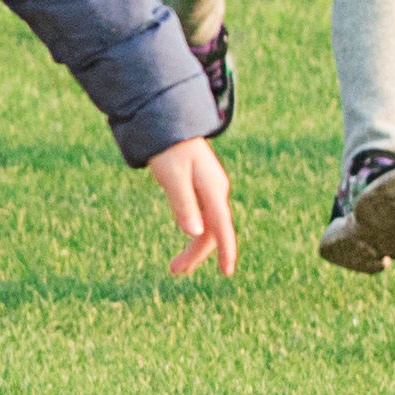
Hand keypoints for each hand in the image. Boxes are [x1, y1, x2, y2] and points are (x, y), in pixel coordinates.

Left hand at [146, 134, 237, 280]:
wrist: (170, 121)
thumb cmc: (169, 149)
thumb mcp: (172, 177)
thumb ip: (183, 204)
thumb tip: (193, 233)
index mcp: (212, 189)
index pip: (221, 227)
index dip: (225, 251)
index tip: (226, 273)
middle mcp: (216, 191)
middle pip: (211, 231)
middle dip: (196, 254)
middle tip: (174, 271)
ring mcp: (210, 190)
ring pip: (207, 226)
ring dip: (193, 247)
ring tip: (175, 266)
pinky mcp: (202, 188)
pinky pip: (203, 217)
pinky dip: (194, 232)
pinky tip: (186, 240)